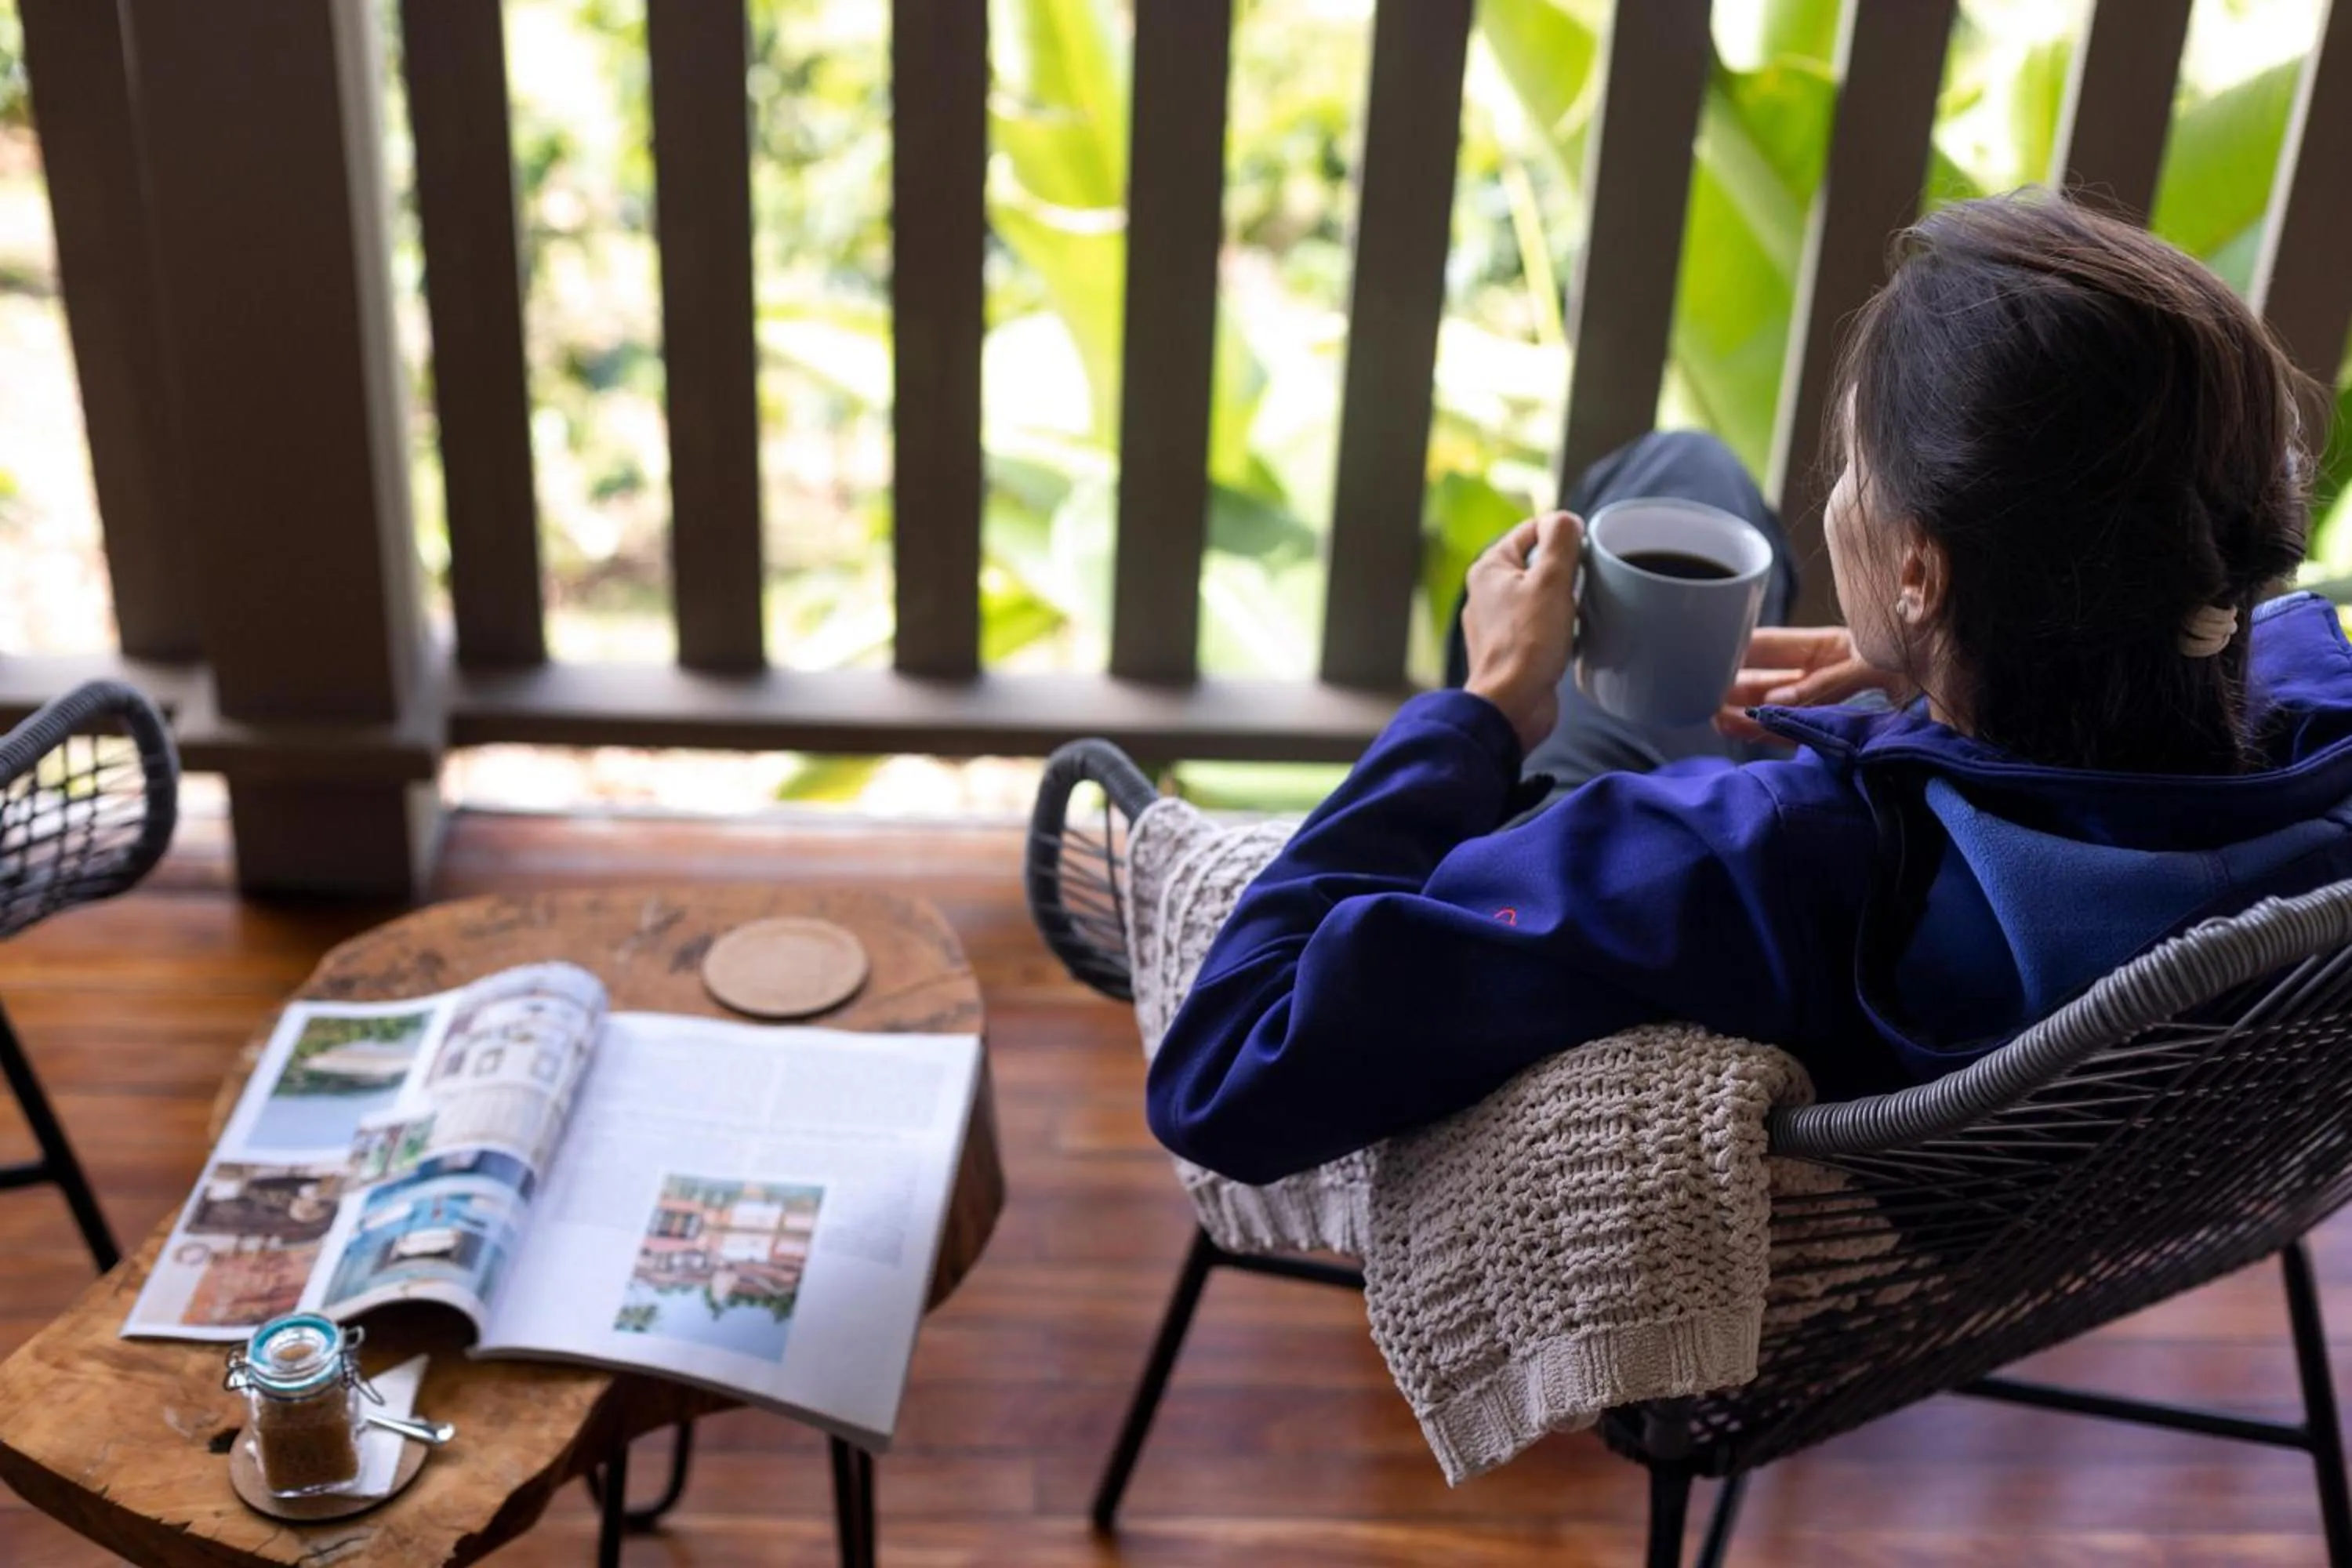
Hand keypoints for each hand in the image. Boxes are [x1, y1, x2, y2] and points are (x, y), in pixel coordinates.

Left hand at [1463, 512, 1581, 753]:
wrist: (1512, 704)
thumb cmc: (1527, 643)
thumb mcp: (1550, 580)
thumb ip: (1560, 541)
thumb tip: (1565, 520)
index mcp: (1489, 568)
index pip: (1530, 530)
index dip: (1562, 534)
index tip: (1586, 550)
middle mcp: (1487, 593)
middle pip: (1537, 563)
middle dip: (1566, 571)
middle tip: (1586, 583)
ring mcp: (1497, 623)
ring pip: (1541, 596)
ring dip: (1565, 601)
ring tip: (1580, 611)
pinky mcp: (1512, 650)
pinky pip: (1541, 625)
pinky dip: (1560, 627)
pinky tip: (1574, 635)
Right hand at [1713, 626, 1909, 740]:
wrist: (1961, 678)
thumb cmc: (1924, 653)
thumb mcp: (1873, 661)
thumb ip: (1825, 683)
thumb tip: (1777, 705)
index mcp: (1829, 646)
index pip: (1770, 646)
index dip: (1737, 651)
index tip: (1708, 657)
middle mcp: (1823, 673)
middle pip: (1766, 679)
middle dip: (1734, 687)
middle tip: (1703, 695)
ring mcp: (1827, 701)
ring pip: (1775, 707)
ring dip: (1745, 712)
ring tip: (1716, 717)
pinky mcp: (1836, 729)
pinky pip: (1796, 730)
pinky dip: (1770, 733)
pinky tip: (1744, 731)